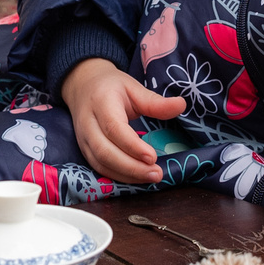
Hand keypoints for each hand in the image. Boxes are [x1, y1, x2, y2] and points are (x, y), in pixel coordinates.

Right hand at [60, 58, 185, 184]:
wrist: (82, 86)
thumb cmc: (111, 87)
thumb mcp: (133, 88)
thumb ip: (155, 102)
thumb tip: (181, 105)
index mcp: (101, 103)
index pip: (114, 128)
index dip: (133, 146)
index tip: (153, 157)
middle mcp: (88, 123)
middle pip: (105, 151)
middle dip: (131, 167)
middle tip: (156, 173)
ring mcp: (83, 139)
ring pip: (101, 163)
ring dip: (126, 175)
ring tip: (151, 177)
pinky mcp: (85, 150)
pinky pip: (99, 168)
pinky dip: (118, 176)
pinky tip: (137, 178)